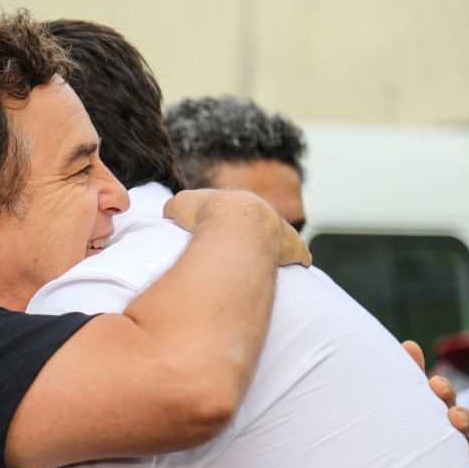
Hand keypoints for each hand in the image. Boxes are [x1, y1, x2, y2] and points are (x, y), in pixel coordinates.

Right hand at [163, 190, 310, 267]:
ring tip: (275, 261)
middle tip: (254, 250)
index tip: (229, 231)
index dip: (232, 220)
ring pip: (284, 237)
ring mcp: (281, 228)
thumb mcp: (180, 205)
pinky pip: (299, 253)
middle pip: (264, 223)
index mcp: (237, 203)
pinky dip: (298, 257)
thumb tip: (169, 214)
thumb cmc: (206, 215)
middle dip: (261, 234)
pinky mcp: (293, 246)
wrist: (235, 222)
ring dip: (281, 247)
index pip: (236, 210)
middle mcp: (263, 212)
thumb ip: (175, 208)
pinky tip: (299, 264)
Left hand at [402, 340, 468, 467]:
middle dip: (462, 419)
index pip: (445, 399)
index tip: (433, 384)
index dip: (443, 391)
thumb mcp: (404, 403)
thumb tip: (410, 344)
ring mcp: (458, 460)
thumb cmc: (405, 428)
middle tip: (453, 418)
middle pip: (465, 425)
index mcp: (438, 413)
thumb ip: (408, 376)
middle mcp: (453, 436)